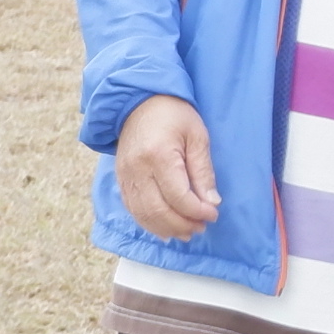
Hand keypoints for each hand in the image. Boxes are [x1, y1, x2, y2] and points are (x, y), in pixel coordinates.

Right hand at [114, 95, 221, 239]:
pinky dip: (149, 223)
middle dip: (183, 224)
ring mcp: (125, 176)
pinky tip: (166, 228)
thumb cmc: (173, 114)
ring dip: (166, 228)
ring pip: (143, 214)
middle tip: (202, 227)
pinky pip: (133, 209)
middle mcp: (137, 169)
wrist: (138, 101)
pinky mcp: (121, 179)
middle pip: (158, 210)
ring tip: (187, 232)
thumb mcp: (197, 136)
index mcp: (158, 155)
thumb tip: (212, 202)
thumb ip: (203, 170)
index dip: (197, 211)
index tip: (213, 214)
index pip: (178, 196)